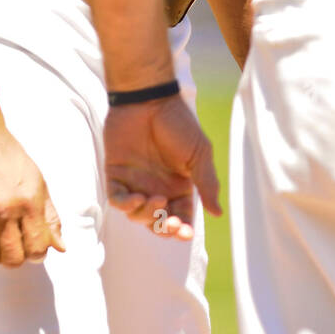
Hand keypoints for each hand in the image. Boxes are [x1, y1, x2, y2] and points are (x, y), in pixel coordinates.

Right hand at [0, 120, 64, 267]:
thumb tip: (60, 247)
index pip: (36, 247)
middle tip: (16, 247)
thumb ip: (50, 216)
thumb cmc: (10, 157)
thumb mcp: (38, 181)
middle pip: (12, 258)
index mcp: (28, 201)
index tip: (34, 248)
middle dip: (17, 258)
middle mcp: (4, 209)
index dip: (38, 254)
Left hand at [105, 96, 221, 238]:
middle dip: (164, 229)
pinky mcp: (116, 174)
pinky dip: (126, 205)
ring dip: (147, 215)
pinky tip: (137, 198)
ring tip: (156, 200)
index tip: (186, 233)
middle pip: (158, 222)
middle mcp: (157, 187)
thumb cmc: (177, 123)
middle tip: (170, 223)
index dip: (182, 229)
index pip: (180, 217)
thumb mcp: (199, 154)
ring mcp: (136, 181)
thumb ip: (206, 183)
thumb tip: (218, 213)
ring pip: (137, 215)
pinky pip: (117, 199)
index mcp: (178, 185)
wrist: (150, 100)